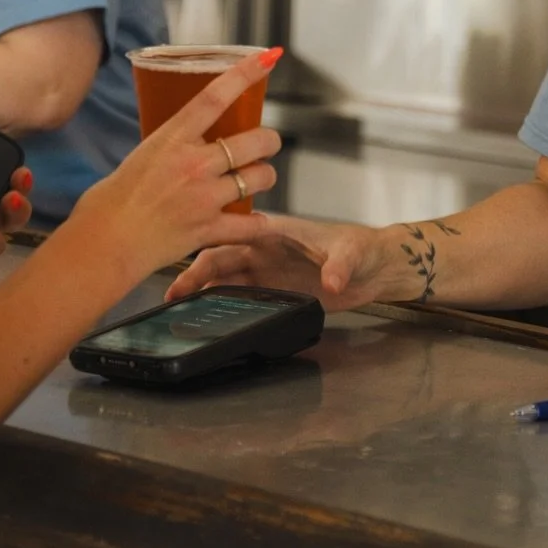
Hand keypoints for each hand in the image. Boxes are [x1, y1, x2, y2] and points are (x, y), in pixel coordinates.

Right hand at [76, 47, 284, 281]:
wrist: (102, 243)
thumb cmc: (111, 201)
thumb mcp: (142, 156)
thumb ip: (173, 147)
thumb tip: (191, 145)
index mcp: (172, 139)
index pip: (215, 97)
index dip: (245, 74)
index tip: (267, 58)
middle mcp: (194, 164)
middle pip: (255, 140)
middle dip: (268, 140)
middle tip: (265, 144)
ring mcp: (204, 198)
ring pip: (261, 177)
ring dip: (264, 177)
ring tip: (255, 180)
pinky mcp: (209, 229)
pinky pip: (253, 224)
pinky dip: (258, 224)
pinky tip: (255, 222)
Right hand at [165, 214, 381, 311]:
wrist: (376, 268)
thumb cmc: (363, 248)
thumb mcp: (352, 253)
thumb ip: (340, 266)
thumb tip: (332, 281)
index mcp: (274, 231)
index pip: (230, 239)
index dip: (205, 256)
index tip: (185, 274)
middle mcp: (265, 250)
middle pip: (219, 261)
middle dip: (193, 278)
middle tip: (171, 299)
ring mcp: (268, 271)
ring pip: (225, 280)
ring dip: (203, 292)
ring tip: (180, 311)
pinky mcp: (276, 290)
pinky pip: (242, 296)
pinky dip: (223, 304)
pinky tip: (208, 316)